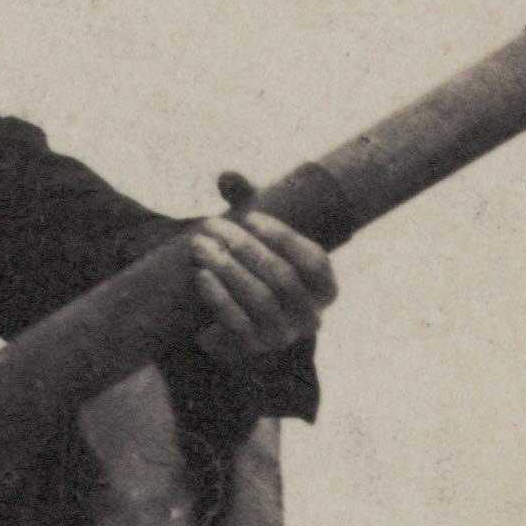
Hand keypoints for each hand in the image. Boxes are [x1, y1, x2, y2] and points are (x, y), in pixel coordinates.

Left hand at [188, 185, 334, 358]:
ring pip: (259, 299)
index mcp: (325, 288)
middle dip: (245, 248)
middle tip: (212, 226)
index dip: (283, 237)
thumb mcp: (259, 237)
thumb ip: (249, 203)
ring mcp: (285, 336)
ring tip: (199, 246)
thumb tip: (226, 175)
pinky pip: (238, 323)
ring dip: (227, 270)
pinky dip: (219, 297)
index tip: (248, 216)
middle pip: (282, 278)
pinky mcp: (255, 350)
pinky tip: (201, 275)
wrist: (235, 322)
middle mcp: (311, 315)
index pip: (314, 260)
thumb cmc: (255, 269)